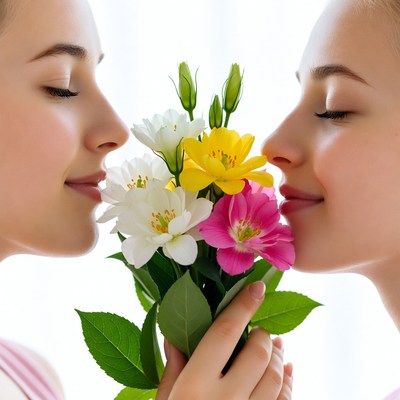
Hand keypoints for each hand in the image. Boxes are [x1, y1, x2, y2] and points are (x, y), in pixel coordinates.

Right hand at [156, 281, 292, 398]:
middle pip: (258, 353)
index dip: (242, 305)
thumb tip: (174, 332)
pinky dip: (291, 383)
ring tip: (275, 347)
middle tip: (261, 331)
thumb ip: (172, 368)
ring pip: (278, 377)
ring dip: (280, 356)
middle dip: (263, 335)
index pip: (224, 333)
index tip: (257, 286)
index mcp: (194, 387)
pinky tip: (288, 372)